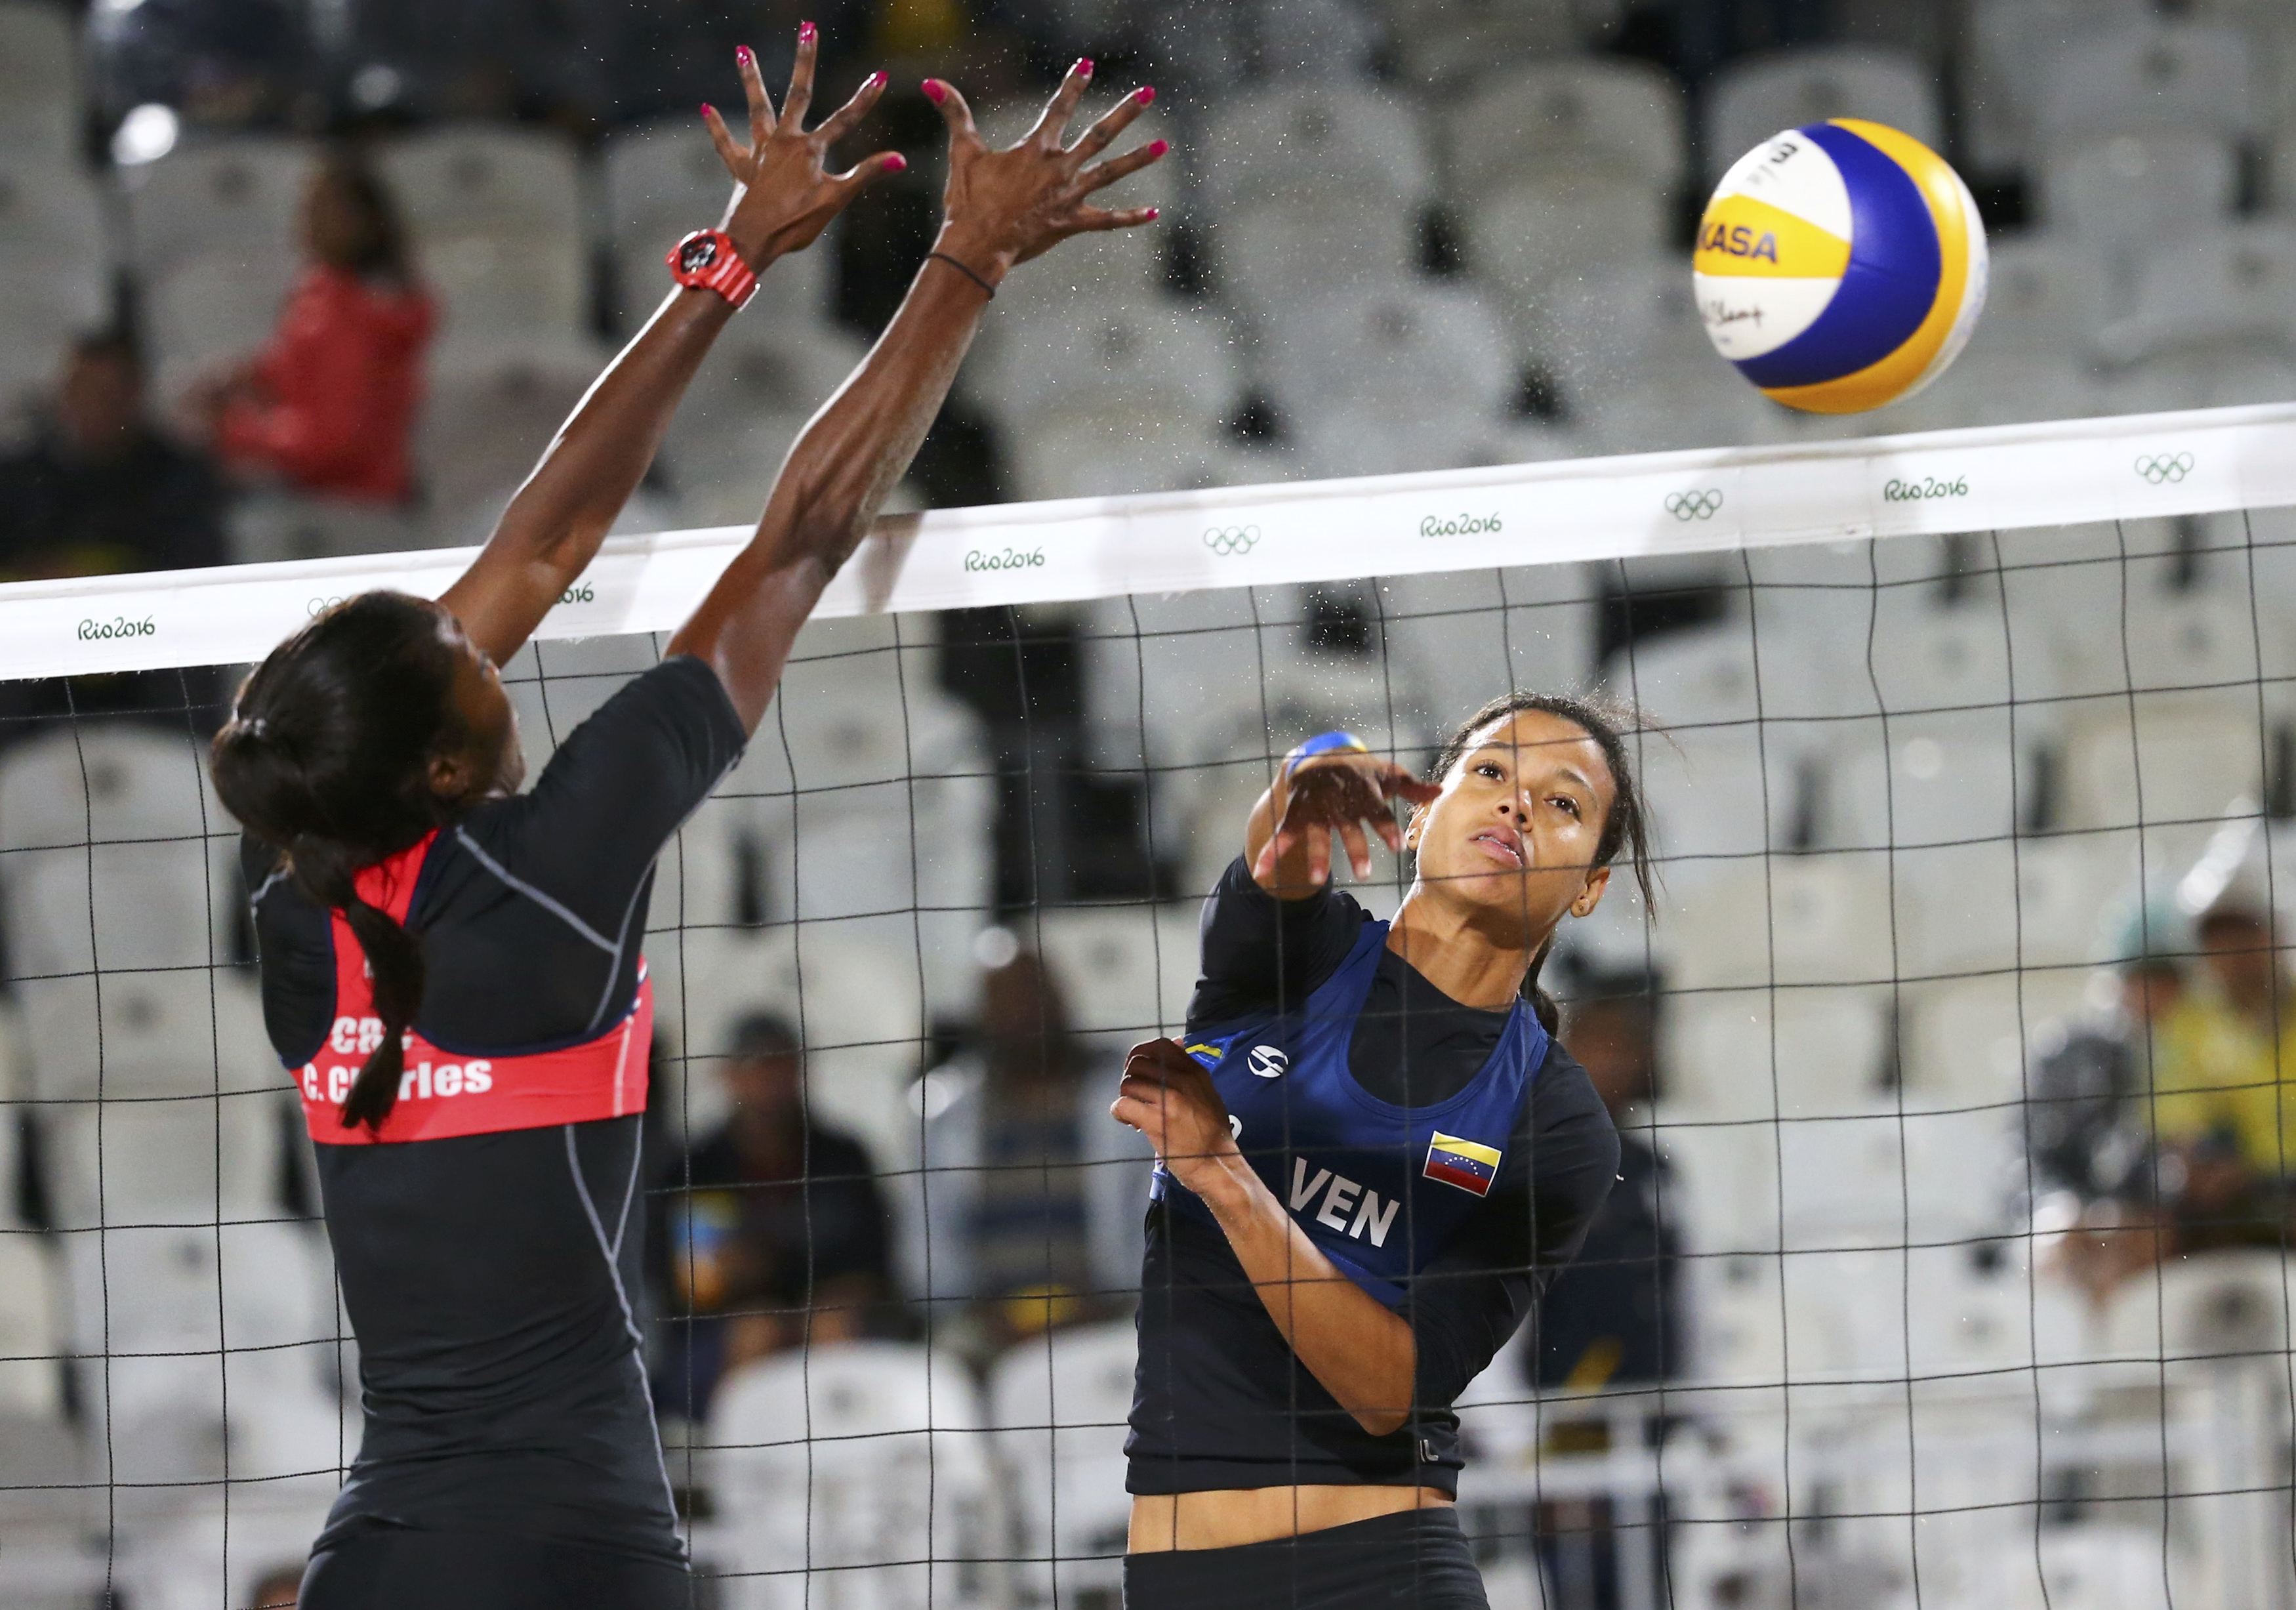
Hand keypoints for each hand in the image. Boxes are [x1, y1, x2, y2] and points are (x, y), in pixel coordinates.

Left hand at [704, 28, 903, 269]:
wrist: (754, 241)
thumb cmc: (796, 224)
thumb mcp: (837, 200)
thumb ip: (866, 174)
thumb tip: (900, 159)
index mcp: (810, 150)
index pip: (845, 120)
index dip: (865, 99)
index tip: (880, 75)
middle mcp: (784, 142)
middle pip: (798, 94)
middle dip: (805, 60)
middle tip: (808, 28)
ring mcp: (760, 152)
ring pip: (757, 107)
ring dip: (749, 78)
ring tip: (741, 49)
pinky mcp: (740, 167)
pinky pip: (725, 143)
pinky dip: (716, 126)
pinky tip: (705, 107)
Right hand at [923, 59, 1167, 287]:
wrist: (977, 244)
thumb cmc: (968, 200)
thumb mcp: (963, 152)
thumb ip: (954, 113)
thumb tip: (931, 81)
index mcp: (1036, 149)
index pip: (1059, 107)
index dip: (1074, 84)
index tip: (1089, 64)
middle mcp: (1059, 168)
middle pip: (1099, 134)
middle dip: (1125, 113)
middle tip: (1148, 94)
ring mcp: (1069, 196)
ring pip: (1111, 172)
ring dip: (1138, 158)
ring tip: (1164, 145)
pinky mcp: (1072, 223)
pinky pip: (1106, 220)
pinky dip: (1129, 217)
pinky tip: (1154, 213)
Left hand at [1112, 1038, 1243, 1197]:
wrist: (1216, 1163)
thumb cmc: (1212, 1132)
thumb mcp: (1207, 1092)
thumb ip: (1188, 1069)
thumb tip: (1176, 1042)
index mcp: (1194, 1072)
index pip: (1160, 1046)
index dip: (1142, 1053)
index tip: (1139, 1069)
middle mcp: (1181, 1081)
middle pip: (1138, 1063)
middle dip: (1131, 1077)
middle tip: (1136, 1094)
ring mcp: (1167, 1099)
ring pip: (1128, 1083)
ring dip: (1127, 1097)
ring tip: (1136, 1112)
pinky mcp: (1154, 1120)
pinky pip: (1122, 1105)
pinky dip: (1120, 1113)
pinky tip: (1130, 1122)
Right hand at [1254, 751, 1440, 883]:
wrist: (1316, 756)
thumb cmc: (1359, 772)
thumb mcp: (1385, 775)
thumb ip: (1411, 788)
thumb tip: (1441, 791)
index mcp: (1364, 793)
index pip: (1378, 811)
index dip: (1387, 828)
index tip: (1396, 848)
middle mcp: (1340, 802)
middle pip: (1349, 827)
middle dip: (1355, 849)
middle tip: (1364, 874)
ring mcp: (1315, 808)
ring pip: (1316, 834)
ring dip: (1317, 856)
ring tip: (1318, 880)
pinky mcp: (1295, 812)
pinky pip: (1282, 834)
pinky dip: (1271, 853)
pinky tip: (1263, 873)